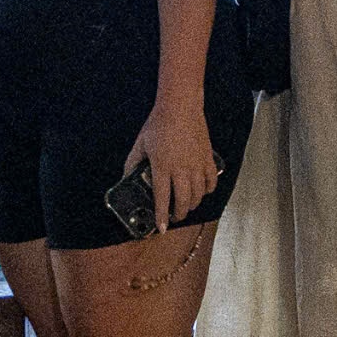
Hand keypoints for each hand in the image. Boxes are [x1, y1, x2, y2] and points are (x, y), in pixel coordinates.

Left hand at [126, 98, 217, 230]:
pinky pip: (211, 182)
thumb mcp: (140, 144)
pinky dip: (207, 191)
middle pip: (183, 201)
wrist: (180, 107)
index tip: (161, 228)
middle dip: (178, 214)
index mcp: (162, 167)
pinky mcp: (208, 159)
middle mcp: (181, 169)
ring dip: (192, 205)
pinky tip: (201, 192)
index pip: (162, 199)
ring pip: (198, 195)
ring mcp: (197, 165)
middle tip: (173, 217)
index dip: (161, 216)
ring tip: (186, 206)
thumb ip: (132, 162)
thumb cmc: (158, 124)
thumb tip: (125, 176)